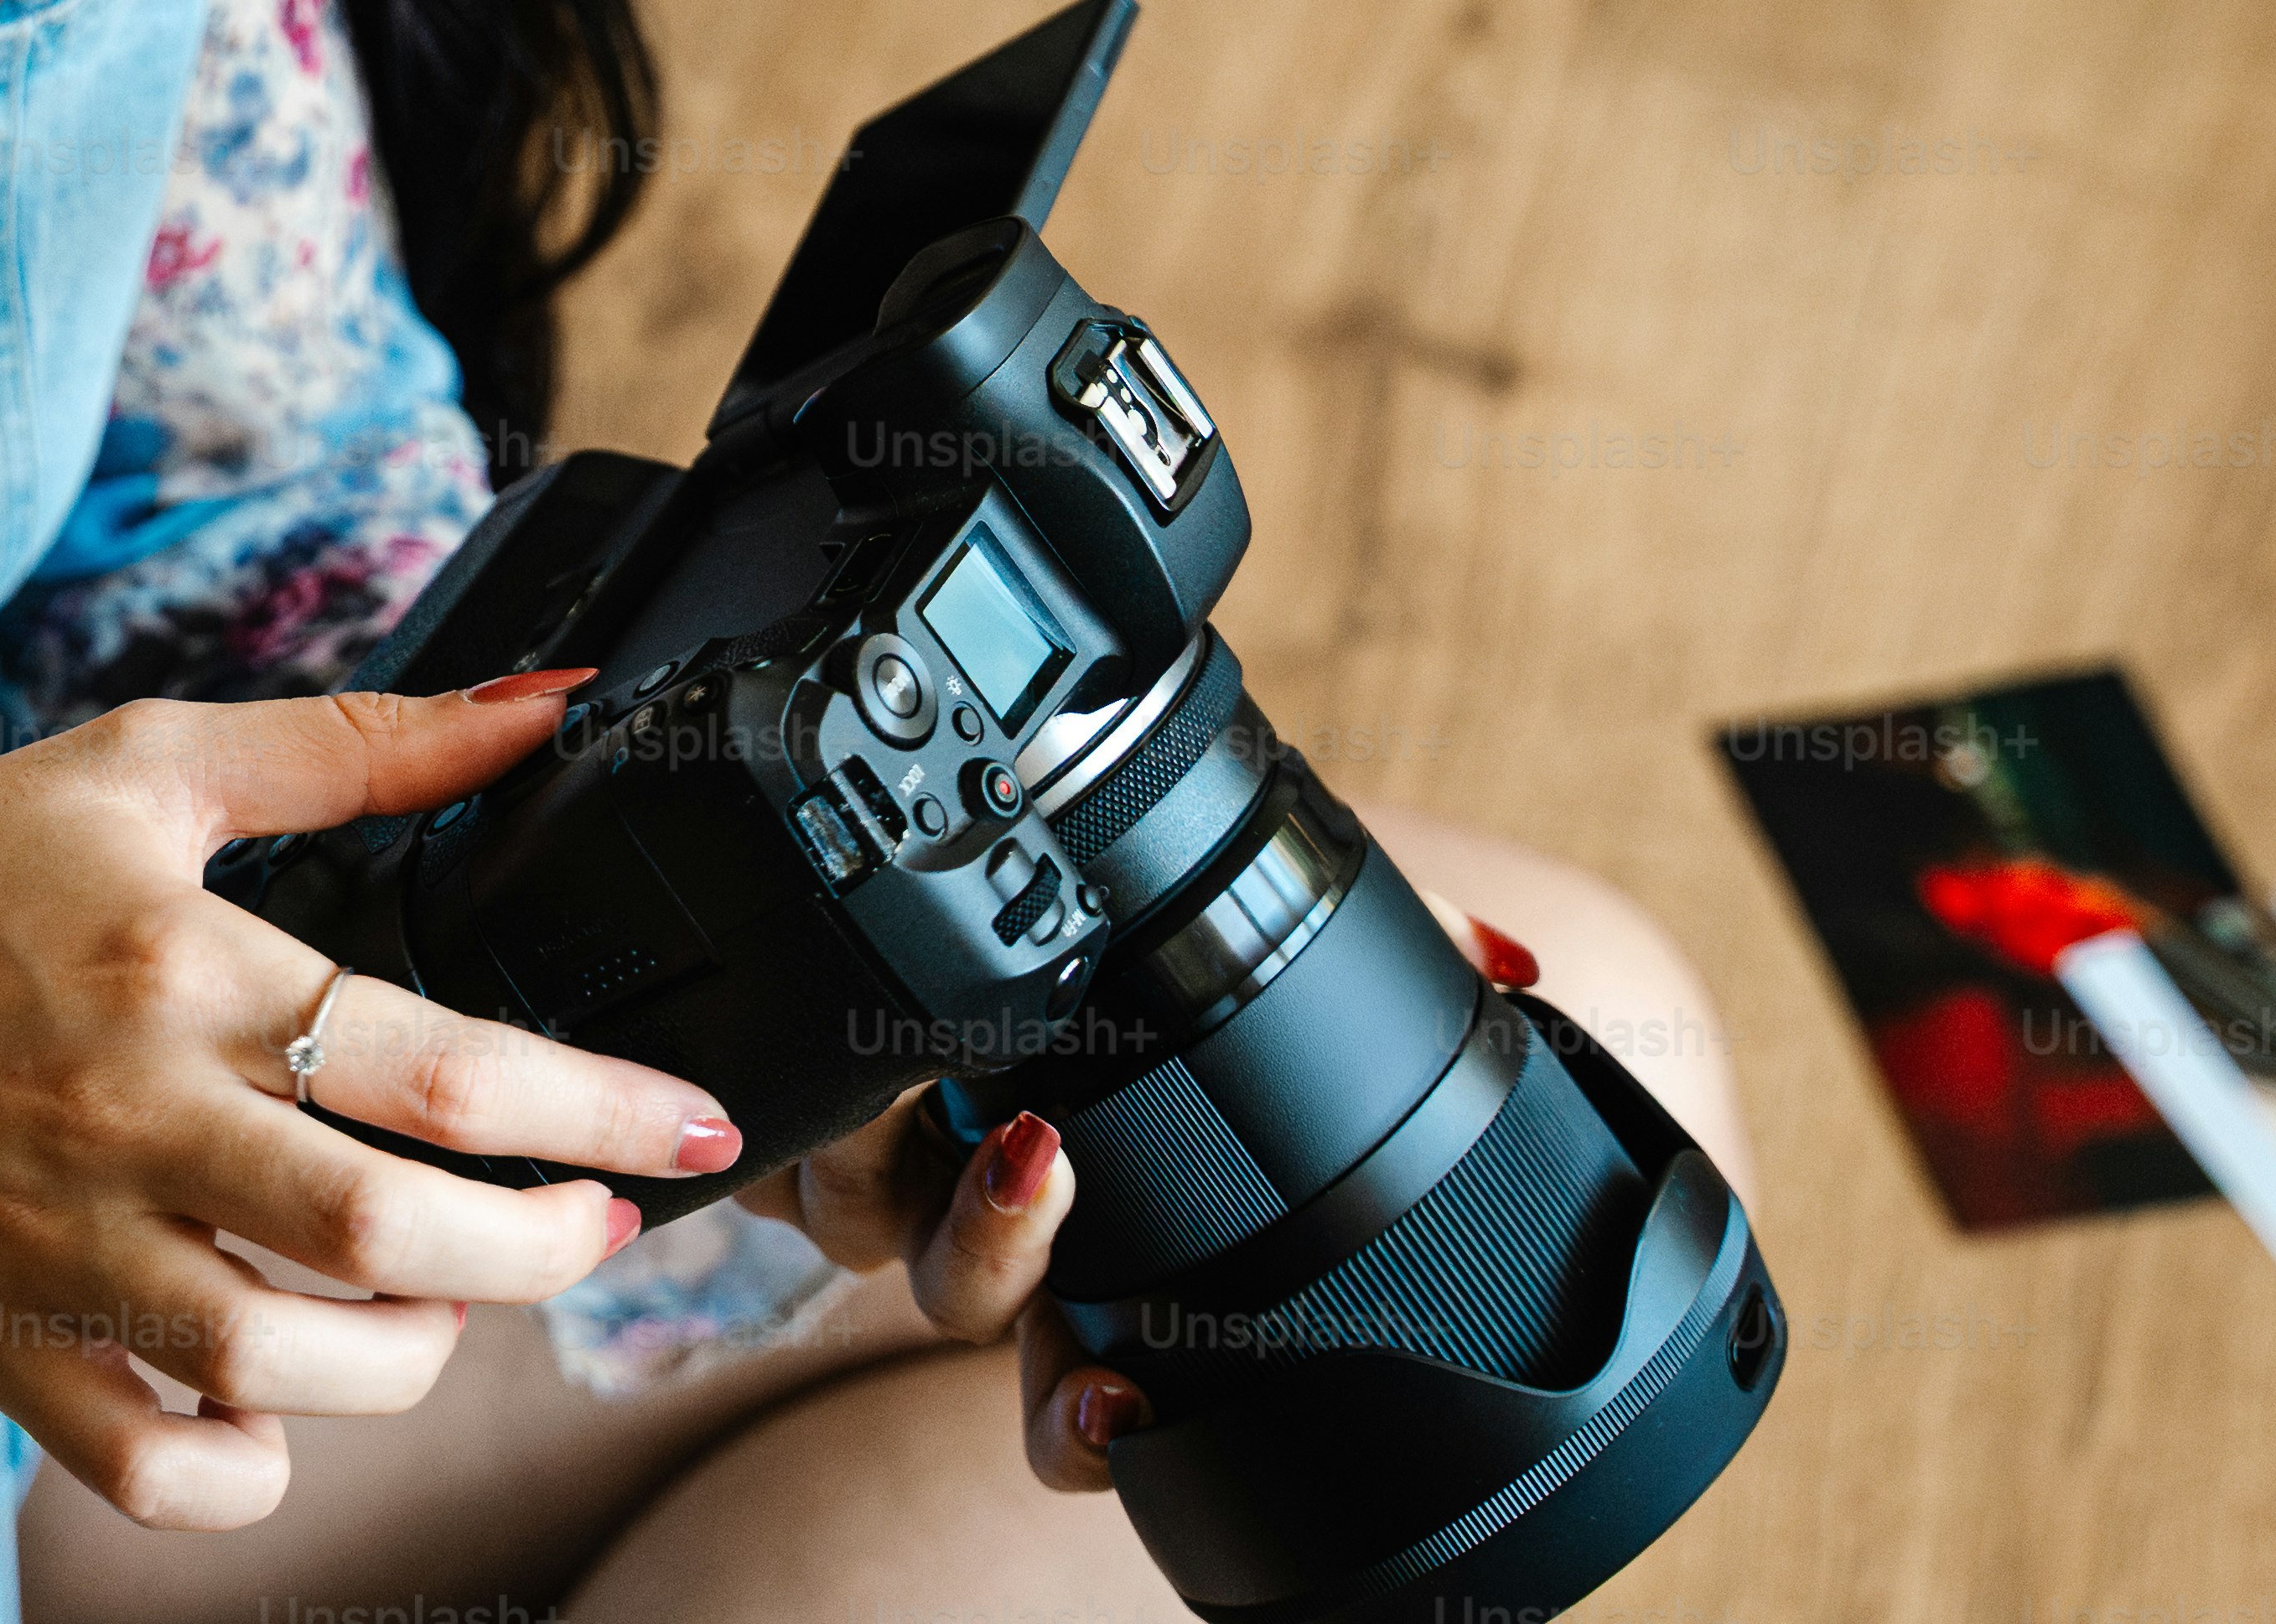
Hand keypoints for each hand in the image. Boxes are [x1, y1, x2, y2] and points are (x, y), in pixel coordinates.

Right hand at [0, 674, 745, 1533]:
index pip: (438, 1067)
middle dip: (544, 1250)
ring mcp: (70, 1254)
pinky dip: (254, 1467)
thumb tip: (546, 707)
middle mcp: (134, 1121)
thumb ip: (361, 745)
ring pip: (291, 1367)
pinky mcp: (13, 1351)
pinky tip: (291, 1398)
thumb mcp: (148, 766)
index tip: (695, 1125)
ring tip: (452, 1290)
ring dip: (418, 1352)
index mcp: (180, 971)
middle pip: (391, 1238)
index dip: (600, 1109)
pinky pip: (158, 1467)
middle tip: (601, 1224)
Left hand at [741, 873, 1548, 1488]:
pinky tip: (847, 1057)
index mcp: (1084, 1231)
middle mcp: (974, 1218)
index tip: (1117, 1407)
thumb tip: (1501, 962)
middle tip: (1047, 1177)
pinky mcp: (780, 1097)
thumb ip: (1368, 944)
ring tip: (969, 1093)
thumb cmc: (1106, 928)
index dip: (1093, 1423)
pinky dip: (804, 1109)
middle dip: (1006, 1271)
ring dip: (913, 1171)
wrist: (930, 852)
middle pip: (975, 1311)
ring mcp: (871, 1163)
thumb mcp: (1240, 929)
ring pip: (869, 1231)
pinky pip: (774, 1140)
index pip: (1082, 1382)